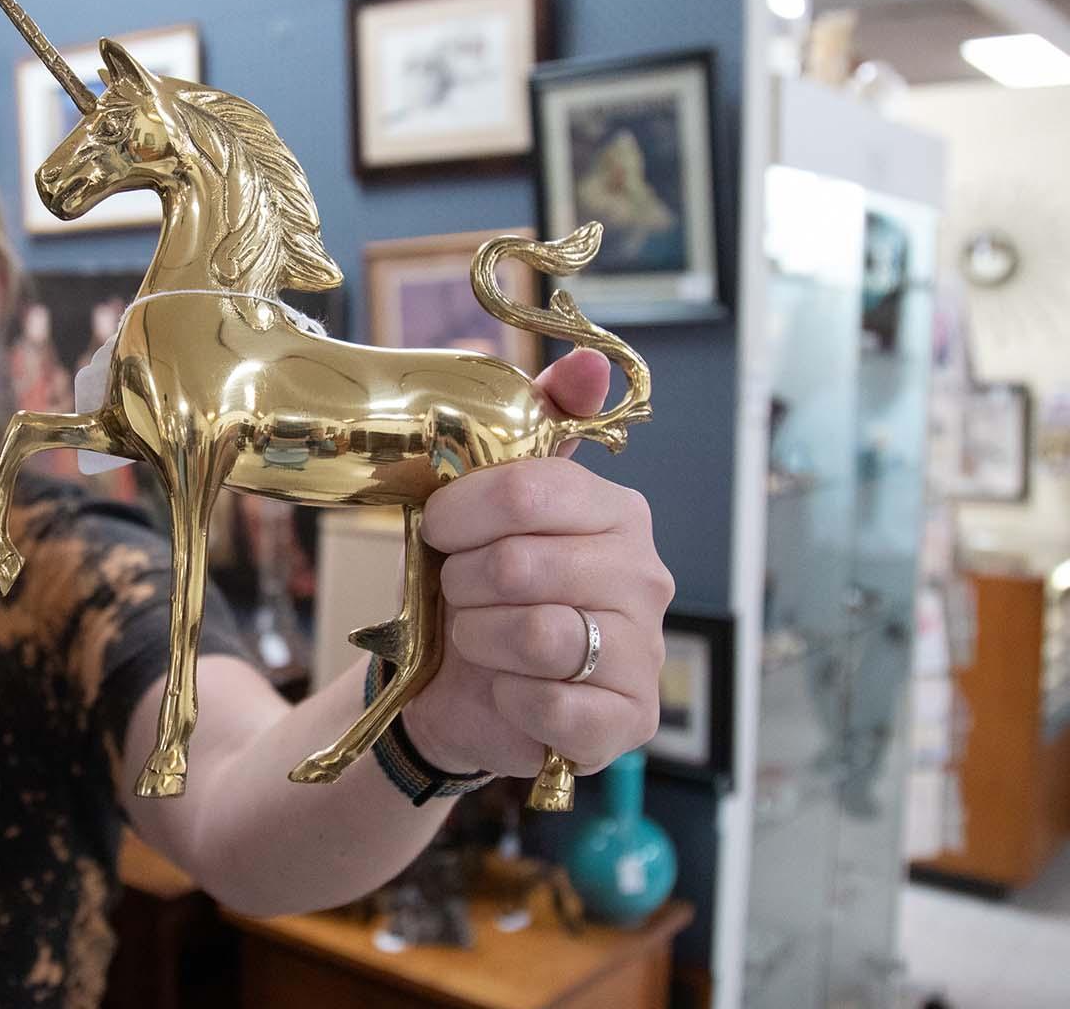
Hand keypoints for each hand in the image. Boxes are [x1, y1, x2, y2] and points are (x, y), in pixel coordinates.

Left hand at [399, 348, 673, 776]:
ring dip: (479, 639)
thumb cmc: (477, 588)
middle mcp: (645, 577)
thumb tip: (586, 363)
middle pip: (521, 564)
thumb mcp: (486, 503)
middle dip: (463, 584)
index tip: (438, 529)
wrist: (460, 689)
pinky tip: (508, 690)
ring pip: (534, 634)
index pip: (526, 490)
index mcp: (617, 511)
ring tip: (479, 640)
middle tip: (460, 594)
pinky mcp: (628, 721)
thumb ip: (533, 425)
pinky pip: (550, 703)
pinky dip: (508, 698)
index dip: (459, 513)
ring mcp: (644, 652)